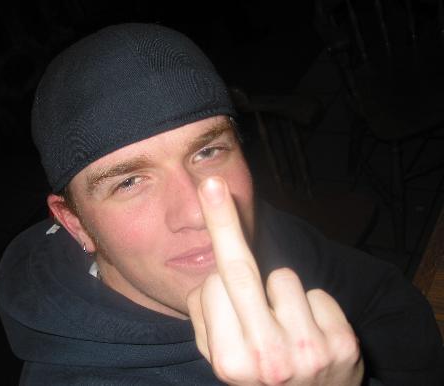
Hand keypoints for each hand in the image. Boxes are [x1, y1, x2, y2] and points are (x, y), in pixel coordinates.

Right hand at [187, 177, 363, 385]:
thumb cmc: (257, 375)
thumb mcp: (224, 356)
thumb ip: (211, 313)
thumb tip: (214, 262)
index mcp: (231, 362)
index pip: (216, 286)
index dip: (219, 282)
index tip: (208, 207)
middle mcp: (270, 360)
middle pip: (240, 272)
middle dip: (223, 223)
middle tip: (212, 184)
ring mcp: (309, 352)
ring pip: (284, 277)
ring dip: (280, 294)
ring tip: (284, 326)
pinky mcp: (343, 344)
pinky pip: (317, 293)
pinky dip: (311, 307)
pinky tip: (310, 332)